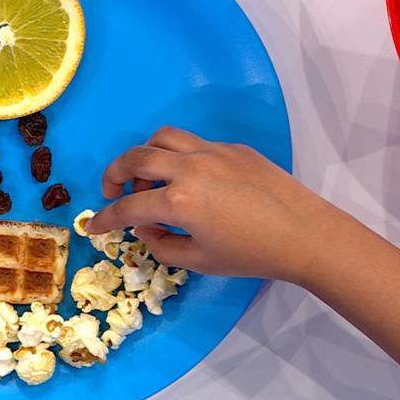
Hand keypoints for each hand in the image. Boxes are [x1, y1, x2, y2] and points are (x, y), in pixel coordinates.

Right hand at [86, 127, 352, 281]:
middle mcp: (190, 167)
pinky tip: (192, 182)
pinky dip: (179, 158)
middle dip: (115, 174)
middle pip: (136, 158)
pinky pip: (194, 144)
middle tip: (113, 191)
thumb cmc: (253, 255)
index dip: (105, 219)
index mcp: (179, 200)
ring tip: (150, 179)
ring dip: (146, 155)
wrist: (306, 234)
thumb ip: (162, 245)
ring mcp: (212, 152)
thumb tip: (146, 228)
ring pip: (163, 138)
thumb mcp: (201, 261)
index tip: (93, 226)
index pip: (128, 207)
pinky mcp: (233, 148)